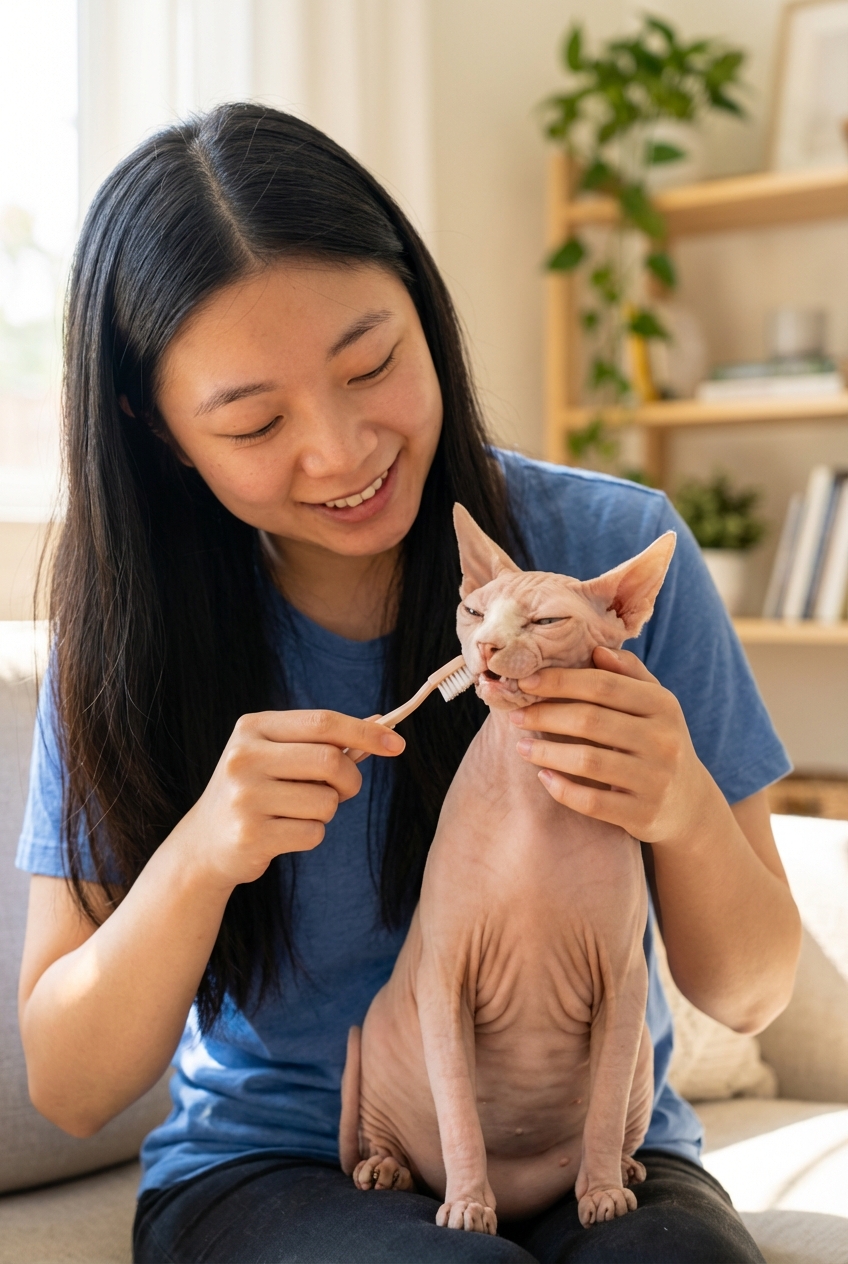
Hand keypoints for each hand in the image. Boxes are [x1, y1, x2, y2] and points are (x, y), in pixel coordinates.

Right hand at [172, 710, 404, 889]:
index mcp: (253, 728)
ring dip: (327, 810)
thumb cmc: (256, 791)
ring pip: (326, 802)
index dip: (365, 732)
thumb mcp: (280, 755)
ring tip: (297, 811)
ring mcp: (245, 797)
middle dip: (350, 780)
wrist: (204, 843)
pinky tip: (283, 832)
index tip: (397, 743)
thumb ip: (325, 741)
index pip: (323, 722)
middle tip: (343, 790)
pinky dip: (311, 834)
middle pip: (331, 760)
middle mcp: (244, 757)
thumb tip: (382, 725)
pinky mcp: (251, 835)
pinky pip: (313, 832)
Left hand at [510, 646, 717, 846]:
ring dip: (546, 752)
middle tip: (515, 716)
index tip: (526, 682)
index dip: (561, 681)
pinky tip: (543, 777)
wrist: (689, 806)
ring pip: (588, 761)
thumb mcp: (655, 706)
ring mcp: (654, 779)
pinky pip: (592, 802)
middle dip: (545, 716)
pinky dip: (562, 789)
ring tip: (521, 747)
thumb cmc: (659, 744)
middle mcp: (662, 740)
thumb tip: (598, 650)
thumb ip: (629, 674)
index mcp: (663, 705)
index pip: (603, 684)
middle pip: (590, 720)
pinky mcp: (642, 814)